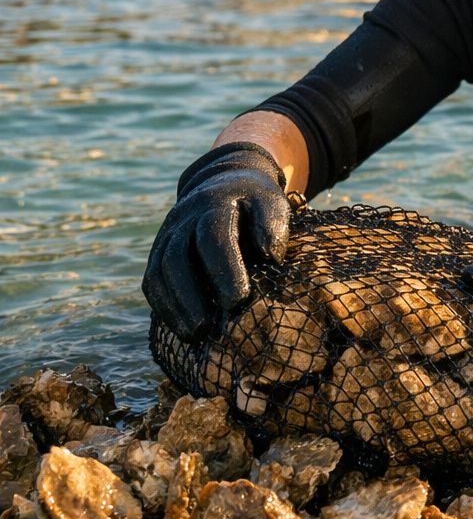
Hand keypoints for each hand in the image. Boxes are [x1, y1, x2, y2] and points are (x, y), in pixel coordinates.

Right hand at [142, 142, 289, 340]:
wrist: (223, 182)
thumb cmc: (255, 203)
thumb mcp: (271, 204)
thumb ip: (272, 226)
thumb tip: (271, 256)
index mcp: (215, 204)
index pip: (214, 236)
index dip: (224, 269)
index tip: (238, 300)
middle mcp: (184, 219)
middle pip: (177, 258)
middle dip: (190, 295)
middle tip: (207, 328)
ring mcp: (167, 235)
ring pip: (159, 272)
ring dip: (174, 307)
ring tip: (194, 335)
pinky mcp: (159, 252)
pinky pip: (153, 281)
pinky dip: (164, 307)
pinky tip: (181, 330)